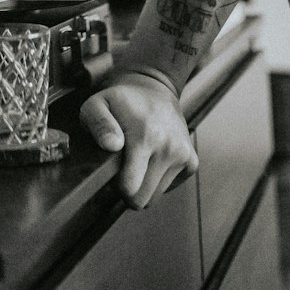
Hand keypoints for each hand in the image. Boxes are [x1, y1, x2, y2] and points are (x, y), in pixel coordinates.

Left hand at [80, 71, 197, 209]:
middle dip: (129, 189)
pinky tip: (151, 158)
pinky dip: (158, 180)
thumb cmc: (120, 101)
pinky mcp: (191, 162)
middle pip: (143, 199)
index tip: (112, 170)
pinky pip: (169, 188)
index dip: (116, 185)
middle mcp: (169, 147)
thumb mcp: (97, 104)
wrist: (153, 90)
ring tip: (137, 159)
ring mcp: (184, 155)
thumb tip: (112, 145)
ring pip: (156, 196)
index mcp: (145, 136)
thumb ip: (99, 124)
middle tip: (122, 167)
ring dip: (144, 184)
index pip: (130, 188)